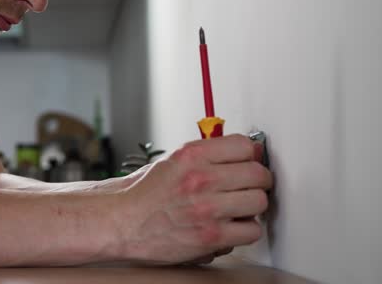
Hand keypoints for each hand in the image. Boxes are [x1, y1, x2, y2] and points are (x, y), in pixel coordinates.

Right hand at [113, 134, 271, 264]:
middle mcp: (201, 179)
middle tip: (249, 186)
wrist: (122, 223)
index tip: (249, 161)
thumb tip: (243, 153)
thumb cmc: (144, 196)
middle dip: (257, 180)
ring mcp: (207, 208)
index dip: (251, 155)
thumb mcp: (172, 162)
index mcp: (191, 156)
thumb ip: (206, 157)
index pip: (245, 145)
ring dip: (252, 207)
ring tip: (238, 208)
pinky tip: (231, 226)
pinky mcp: (211, 236)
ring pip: (259, 202)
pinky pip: (251, 231)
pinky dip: (245, 231)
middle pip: (258, 174)